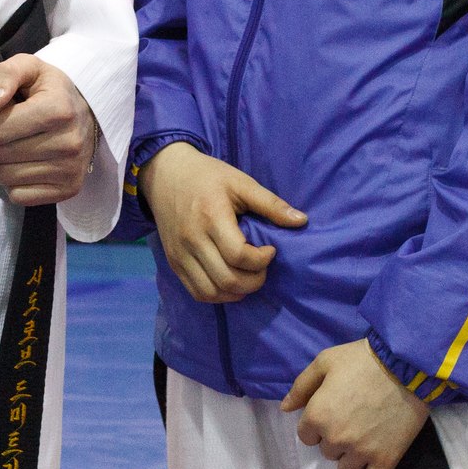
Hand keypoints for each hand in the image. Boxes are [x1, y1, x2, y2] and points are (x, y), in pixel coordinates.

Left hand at [0, 56, 98, 205]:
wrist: (86, 113)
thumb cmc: (50, 90)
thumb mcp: (28, 68)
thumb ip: (4, 75)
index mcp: (58, 110)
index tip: (13, 112)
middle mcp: (69, 142)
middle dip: (0, 142)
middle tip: (17, 130)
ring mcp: (71, 169)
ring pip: (6, 177)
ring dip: (6, 162)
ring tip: (23, 145)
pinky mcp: (69, 189)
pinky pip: (18, 196)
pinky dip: (17, 183)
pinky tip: (30, 165)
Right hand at [138, 143, 305, 302]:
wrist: (165, 173)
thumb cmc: (208, 176)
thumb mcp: (241, 182)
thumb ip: (271, 204)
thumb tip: (302, 221)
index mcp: (212, 217)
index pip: (239, 255)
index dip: (261, 260)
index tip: (270, 250)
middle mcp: (193, 239)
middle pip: (227, 279)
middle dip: (254, 281)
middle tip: (262, 267)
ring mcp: (180, 254)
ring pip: (211, 292)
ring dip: (236, 292)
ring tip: (247, 276)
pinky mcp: (173, 262)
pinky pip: (196, 292)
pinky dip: (217, 295)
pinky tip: (229, 282)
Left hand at [282, 339, 427, 468]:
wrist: (405, 365)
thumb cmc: (362, 359)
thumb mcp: (325, 361)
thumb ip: (301, 386)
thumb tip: (285, 408)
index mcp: (318, 415)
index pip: (305, 436)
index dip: (317, 425)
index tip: (333, 413)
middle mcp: (336, 438)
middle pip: (326, 452)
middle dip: (336, 439)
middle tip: (353, 421)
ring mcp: (361, 452)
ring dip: (351, 459)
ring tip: (365, 440)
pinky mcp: (386, 460)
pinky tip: (372, 466)